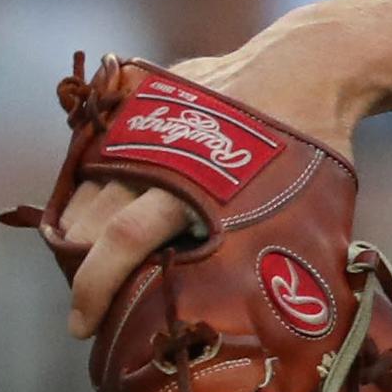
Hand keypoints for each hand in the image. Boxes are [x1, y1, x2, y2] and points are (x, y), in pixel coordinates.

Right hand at [57, 29, 367, 336]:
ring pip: (86, 185)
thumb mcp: (306, 216)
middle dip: (79, 266)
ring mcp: (140, 120)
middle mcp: (156, 150)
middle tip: (88, 302)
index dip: (95, 288)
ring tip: (87, 262)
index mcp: (196, 183)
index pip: (123, 242)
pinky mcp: (137, 97)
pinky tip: (94, 212)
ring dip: (78, 227)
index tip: (80, 326)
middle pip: (90, 218)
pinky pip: (96, 149)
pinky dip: (89, 185)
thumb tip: (274, 322)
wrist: (309, 66)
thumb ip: (274, 261)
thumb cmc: (313, 151)